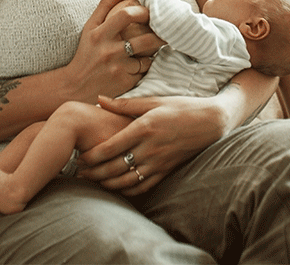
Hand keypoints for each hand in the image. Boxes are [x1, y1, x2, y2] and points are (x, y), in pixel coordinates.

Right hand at [67, 0, 160, 99]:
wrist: (76, 86)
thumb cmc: (86, 52)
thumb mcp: (89, 27)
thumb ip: (105, 7)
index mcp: (100, 34)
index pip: (126, 16)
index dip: (143, 11)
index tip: (150, 12)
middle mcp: (109, 51)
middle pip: (146, 39)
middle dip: (160, 34)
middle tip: (166, 30)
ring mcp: (119, 69)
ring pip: (149, 57)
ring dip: (154, 52)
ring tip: (157, 46)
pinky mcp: (125, 83)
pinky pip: (144, 71)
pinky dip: (146, 67)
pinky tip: (142, 64)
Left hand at [75, 94, 229, 195]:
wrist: (210, 122)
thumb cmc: (181, 107)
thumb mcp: (154, 101)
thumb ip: (124, 104)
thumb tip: (99, 100)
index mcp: (145, 127)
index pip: (112, 147)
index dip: (93, 155)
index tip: (80, 156)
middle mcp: (151, 148)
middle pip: (116, 167)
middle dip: (94, 172)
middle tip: (79, 172)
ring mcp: (159, 162)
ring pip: (127, 180)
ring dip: (107, 183)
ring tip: (92, 181)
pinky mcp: (166, 170)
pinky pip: (143, 186)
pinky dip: (127, 190)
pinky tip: (116, 187)